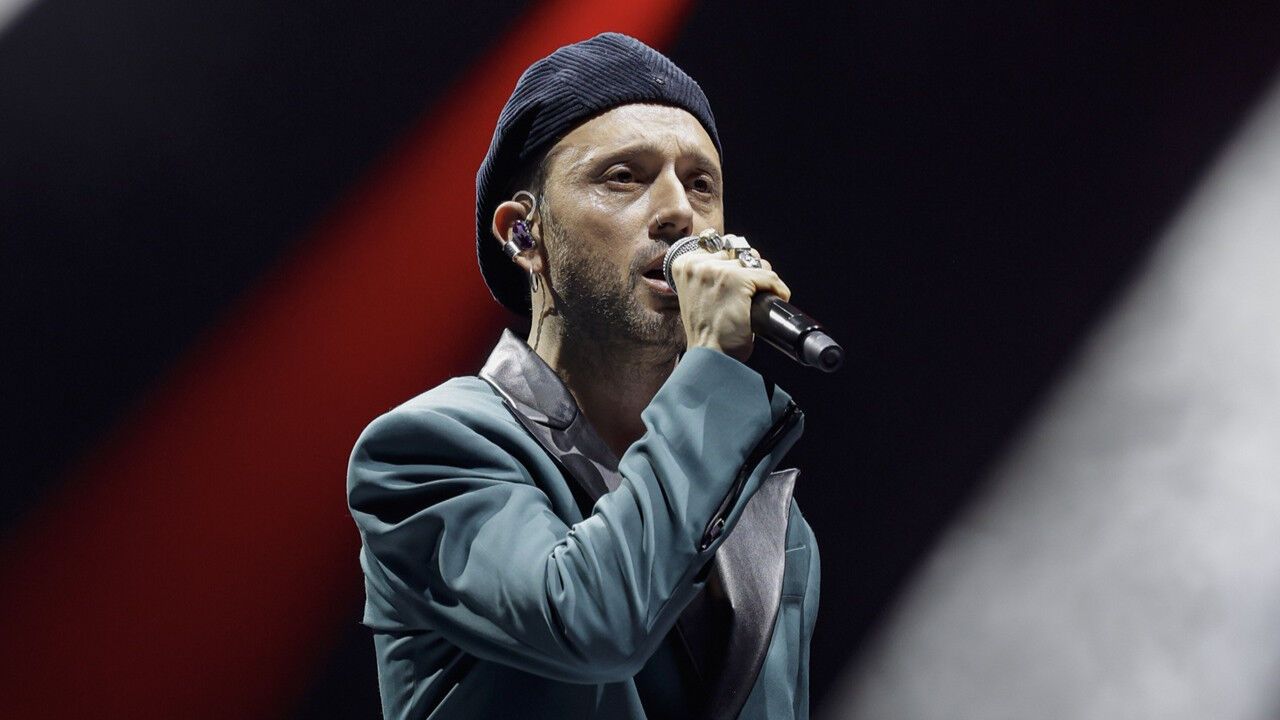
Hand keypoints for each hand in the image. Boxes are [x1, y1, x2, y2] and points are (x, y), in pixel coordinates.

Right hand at [669, 249, 791, 360]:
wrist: (710, 356)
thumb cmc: (707, 332)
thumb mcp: (697, 295)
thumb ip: (710, 274)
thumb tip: (738, 256)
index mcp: (684, 264)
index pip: (720, 248)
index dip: (736, 264)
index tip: (740, 282)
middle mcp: (697, 263)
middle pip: (739, 252)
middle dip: (751, 270)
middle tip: (751, 293)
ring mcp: (717, 271)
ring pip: (756, 263)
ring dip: (764, 280)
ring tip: (759, 298)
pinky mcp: (737, 281)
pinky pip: (769, 278)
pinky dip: (778, 289)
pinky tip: (777, 299)